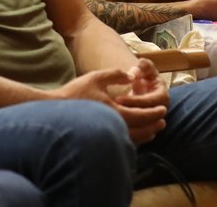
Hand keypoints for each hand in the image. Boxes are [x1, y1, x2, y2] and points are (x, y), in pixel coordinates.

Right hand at [53, 63, 167, 144]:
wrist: (53, 110)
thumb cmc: (75, 93)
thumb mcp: (97, 77)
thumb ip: (116, 74)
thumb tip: (131, 75)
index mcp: (115, 113)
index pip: (142, 116)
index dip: (154, 112)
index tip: (163, 110)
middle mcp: (113, 127)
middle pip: (140, 131)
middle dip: (153, 125)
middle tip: (162, 120)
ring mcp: (105, 134)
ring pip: (132, 139)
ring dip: (145, 134)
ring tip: (153, 129)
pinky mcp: (98, 138)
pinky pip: (121, 141)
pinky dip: (133, 139)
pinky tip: (134, 134)